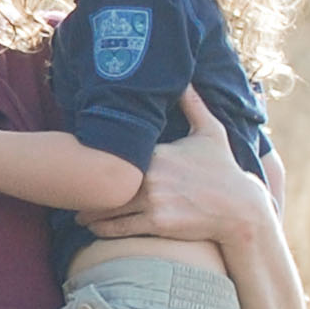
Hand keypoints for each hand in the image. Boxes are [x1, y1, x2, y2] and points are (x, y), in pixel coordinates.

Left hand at [76, 89, 264, 243]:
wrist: (240, 208)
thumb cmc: (224, 169)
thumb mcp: (212, 132)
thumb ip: (194, 105)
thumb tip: (187, 79)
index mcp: (158, 153)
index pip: (117, 154)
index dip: (97, 158)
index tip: (80, 159)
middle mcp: (152, 176)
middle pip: (108, 182)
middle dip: (88, 188)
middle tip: (69, 191)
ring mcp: (154, 200)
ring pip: (110, 207)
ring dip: (89, 213)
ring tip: (77, 215)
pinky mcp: (157, 223)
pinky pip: (121, 228)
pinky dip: (103, 229)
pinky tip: (93, 229)